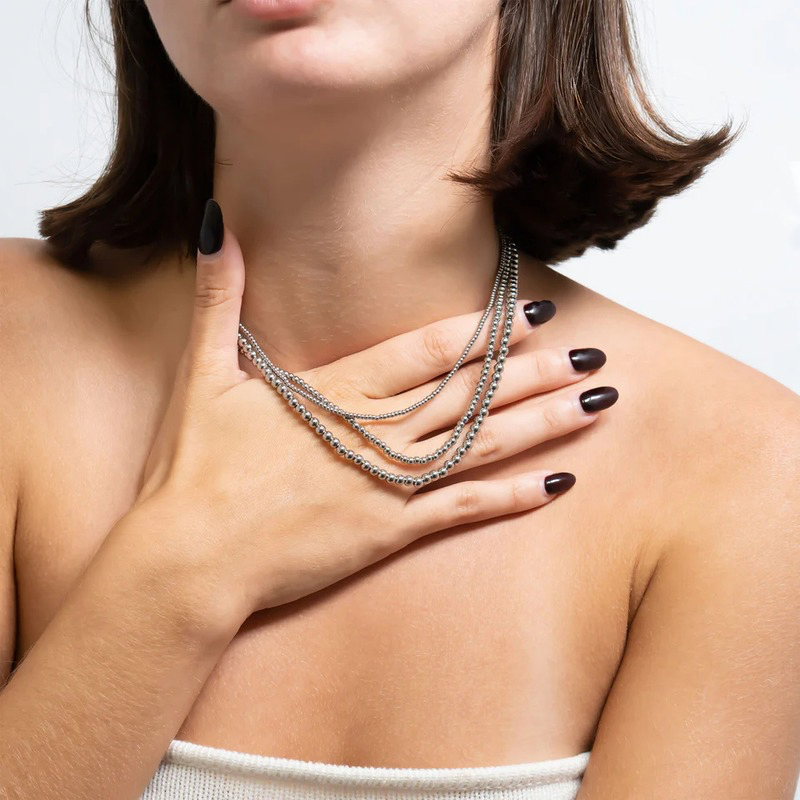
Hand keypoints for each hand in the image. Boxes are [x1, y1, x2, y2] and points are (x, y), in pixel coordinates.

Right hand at [133, 200, 615, 622]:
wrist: (188, 560)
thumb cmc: (193, 471)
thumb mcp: (201, 374)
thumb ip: (218, 297)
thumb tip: (218, 225)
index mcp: (332, 390)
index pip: (425, 350)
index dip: (483, 330)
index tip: (531, 311)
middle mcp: (371, 433)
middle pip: (468, 395)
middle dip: (534, 371)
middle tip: (592, 353)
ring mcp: (384, 485)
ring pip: (479, 446)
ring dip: (542, 423)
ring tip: (594, 404)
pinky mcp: (386, 534)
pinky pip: (460, 511)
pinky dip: (510, 498)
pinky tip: (556, 485)